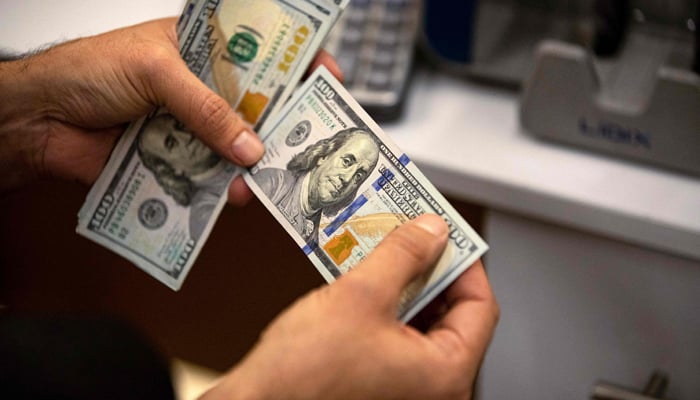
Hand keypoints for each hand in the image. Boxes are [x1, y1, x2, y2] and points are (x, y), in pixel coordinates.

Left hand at [0, 17, 340, 204]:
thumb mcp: (156, 73)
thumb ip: (207, 109)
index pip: (260, 52)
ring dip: (255, 162)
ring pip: (236, 147)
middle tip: (309, 140)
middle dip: (283, 123)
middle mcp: (201, 90)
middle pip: (256, 107)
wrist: (41, 120)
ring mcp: (190, 128)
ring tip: (271, 176)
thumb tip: (249, 144)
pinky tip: (232, 194)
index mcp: (201, 51)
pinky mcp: (175, 161)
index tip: (328, 78)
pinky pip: (210, 176)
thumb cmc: (89, 71)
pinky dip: (223, 188)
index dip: (295, 63)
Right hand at [202, 214, 498, 399]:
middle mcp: (435, 390)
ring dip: (406, 286)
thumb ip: (404, 255)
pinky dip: (389, 309)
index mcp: (446, 374)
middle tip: (411, 237)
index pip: (481, 306)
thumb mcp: (360, 296)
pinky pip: (400, 339)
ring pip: (423, 324)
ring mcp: (409, 391)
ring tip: (384, 254)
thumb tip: (431, 231)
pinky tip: (367, 283)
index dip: (464, 263)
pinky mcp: (384, 387)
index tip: (447, 236)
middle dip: (430, 271)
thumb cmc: (302, 378)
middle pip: (453, 314)